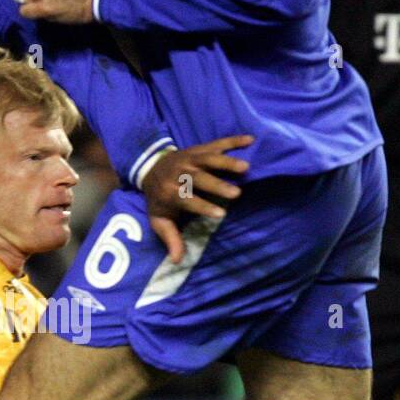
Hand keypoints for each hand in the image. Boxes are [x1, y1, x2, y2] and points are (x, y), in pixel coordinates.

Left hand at [143, 136, 252, 263]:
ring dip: (226, 162)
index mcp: (169, 192)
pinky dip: (233, 140)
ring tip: (246, 167)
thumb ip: (170, 238)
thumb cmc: (160, 199)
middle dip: (217, 185)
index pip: (186, 199)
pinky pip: (216, 143)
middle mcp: (178, 172)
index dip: (203, 206)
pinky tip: (250, 139)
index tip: (221, 214)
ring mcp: (189, 158)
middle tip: (236, 194)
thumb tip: (177, 260)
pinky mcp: (198, 148)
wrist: (150, 168)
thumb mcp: (160, 220)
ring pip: (208, 158)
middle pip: (198, 178)